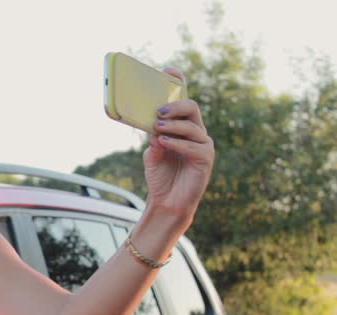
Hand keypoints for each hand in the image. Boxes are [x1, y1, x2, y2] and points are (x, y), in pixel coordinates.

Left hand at [142, 67, 213, 219]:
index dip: (178, 83)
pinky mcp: (206, 160)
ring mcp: (203, 145)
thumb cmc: (160, 175)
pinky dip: (178, 143)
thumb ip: (153, 139)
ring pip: (192, 126)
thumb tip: (154, 129)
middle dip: (176, 105)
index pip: (183, 101)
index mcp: (182, 127)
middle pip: (192, 108)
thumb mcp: (151, 154)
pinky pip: (195, 147)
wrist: (167, 201)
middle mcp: (195, 132)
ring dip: (174, 126)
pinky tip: (165, 143)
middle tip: (159, 111)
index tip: (168, 70)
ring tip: (158, 129)